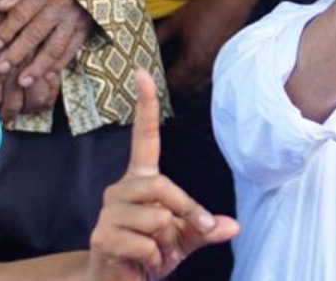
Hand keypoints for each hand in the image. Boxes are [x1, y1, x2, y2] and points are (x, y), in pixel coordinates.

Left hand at [0, 0, 94, 117]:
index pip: (21, 14)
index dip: (6, 31)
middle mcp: (59, 7)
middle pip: (35, 34)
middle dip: (17, 53)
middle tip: (1, 69)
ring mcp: (73, 20)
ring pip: (54, 47)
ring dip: (38, 66)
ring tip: (23, 82)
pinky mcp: (84, 29)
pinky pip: (71, 50)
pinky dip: (60, 64)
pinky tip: (48, 77)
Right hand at [88, 70, 238, 280]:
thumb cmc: (151, 255)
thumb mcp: (184, 240)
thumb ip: (205, 229)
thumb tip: (233, 227)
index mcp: (141, 181)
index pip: (144, 138)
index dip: (145, 106)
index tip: (143, 73)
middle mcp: (121, 189)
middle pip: (164, 186)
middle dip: (188, 212)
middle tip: (194, 232)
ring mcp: (108, 211)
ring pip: (158, 218)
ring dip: (166, 244)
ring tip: (153, 253)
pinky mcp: (102, 235)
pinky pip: (146, 244)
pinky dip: (154, 260)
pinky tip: (141, 263)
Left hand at [154, 0, 252, 96]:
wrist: (232, 3)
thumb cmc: (205, 11)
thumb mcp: (176, 21)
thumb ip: (159, 35)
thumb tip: (146, 45)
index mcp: (192, 61)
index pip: (172, 83)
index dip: (161, 81)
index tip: (154, 75)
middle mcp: (205, 70)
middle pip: (185, 90)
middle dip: (173, 86)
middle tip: (162, 77)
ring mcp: (216, 68)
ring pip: (198, 88)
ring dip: (186, 86)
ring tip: (176, 76)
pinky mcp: (224, 63)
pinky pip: (208, 81)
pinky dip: (198, 81)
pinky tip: (193, 70)